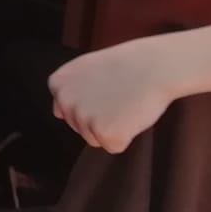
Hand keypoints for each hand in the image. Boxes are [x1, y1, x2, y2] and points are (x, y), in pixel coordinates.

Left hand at [49, 38, 180, 152]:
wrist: (153, 66)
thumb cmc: (125, 65)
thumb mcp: (84, 68)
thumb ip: (68, 89)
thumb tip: (57, 113)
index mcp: (58, 84)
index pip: (66, 110)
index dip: (90, 102)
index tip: (103, 90)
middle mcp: (65, 101)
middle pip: (79, 127)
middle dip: (99, 117)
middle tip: (117, 97)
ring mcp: (84, 119)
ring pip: (95, 138)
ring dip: (112, 128)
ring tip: (124, 104)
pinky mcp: (106, 134)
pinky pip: (114, 146)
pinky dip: (126, 136)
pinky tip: (132, 116)